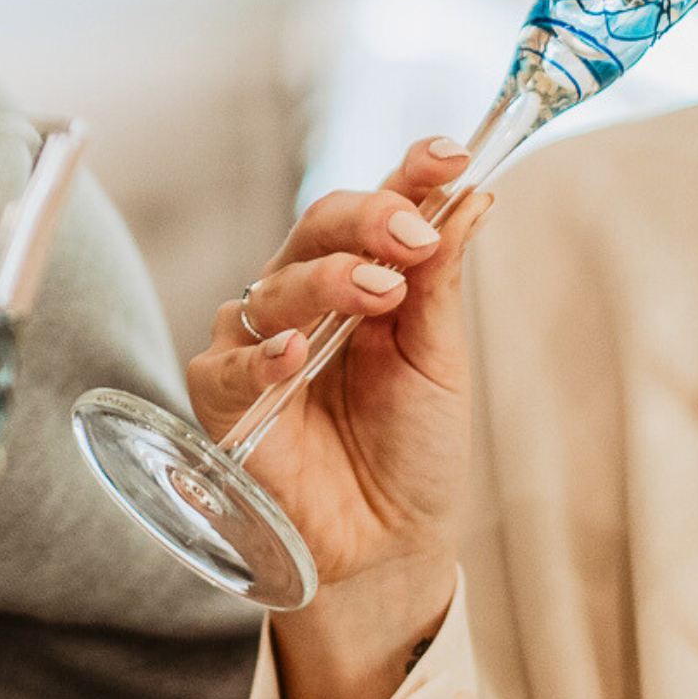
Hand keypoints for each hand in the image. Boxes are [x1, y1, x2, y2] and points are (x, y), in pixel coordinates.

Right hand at [188, 136, 491, 588]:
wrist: (389, 541)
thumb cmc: (414, 445)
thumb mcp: (439, 358)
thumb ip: (441, 280)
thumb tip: (473, 198)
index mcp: (363, 276)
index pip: (378, 207)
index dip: (410, 175)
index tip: (451, 157)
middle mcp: (308, 296)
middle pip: (318, 225)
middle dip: (368, 220)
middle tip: (413, 236)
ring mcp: (262, 342)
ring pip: (276, 283)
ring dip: (328, 279)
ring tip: (380, 292)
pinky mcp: (225, 399)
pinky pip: (227, 364)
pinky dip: (259, 355)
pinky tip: (292, 354)